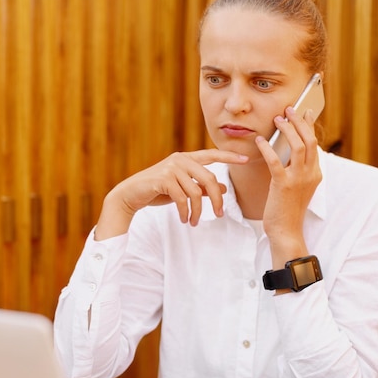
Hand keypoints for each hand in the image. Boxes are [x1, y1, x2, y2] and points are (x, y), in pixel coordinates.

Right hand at [95, 149, 248, 239]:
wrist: (131, 195)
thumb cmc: (157, 190)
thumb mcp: (183, 189)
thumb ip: (202, 187)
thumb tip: (224, 188)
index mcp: (186, 158)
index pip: (212, 155)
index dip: (229, 157)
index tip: (246, 159)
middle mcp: (180, 159)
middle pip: (209, 178)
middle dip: (216, 199)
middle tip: (219, 215)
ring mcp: (171, 167)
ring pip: (196, 191)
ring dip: (197, 211)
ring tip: (194, 222)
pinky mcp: (163, 178)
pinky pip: (183, 198)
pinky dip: (186, 212)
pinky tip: (185, 220)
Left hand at [255, 107, 321, 265]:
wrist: (286, 230)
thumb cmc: (288, 208)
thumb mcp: (297, 186)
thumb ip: (297, 169)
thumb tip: (288, 150)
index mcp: (315, 173)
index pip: (315, 144)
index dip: (309, 126)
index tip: (304, 112)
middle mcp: (310, 174)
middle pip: (309, 140)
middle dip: (299, 122)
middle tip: (289, 109)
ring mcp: (298, 179)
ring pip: (297, 146)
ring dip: (288, 129)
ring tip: (277, 119)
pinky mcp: (283, 185)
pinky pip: (276, 161)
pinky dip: (267, 148)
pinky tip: (258, 141)